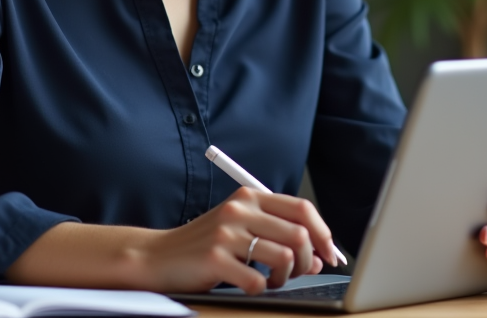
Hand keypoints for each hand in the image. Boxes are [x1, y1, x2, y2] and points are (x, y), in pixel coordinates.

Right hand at [134, 187, 337, 294]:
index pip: (302, 208)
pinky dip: (261, 289)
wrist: (158, 256)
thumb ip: (279, 237)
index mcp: (248, 196)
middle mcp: (239, 209)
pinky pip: (258, 281)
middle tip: (295, 273)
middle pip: (298, 234)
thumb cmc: (204, 245)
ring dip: (285, 277)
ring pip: (284, 257)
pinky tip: (248, 284)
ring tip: (272, 280)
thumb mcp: (242, 231)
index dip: (323, 233)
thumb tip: (319, 257)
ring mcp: (226, 233)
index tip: (329, 254)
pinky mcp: (215, 258)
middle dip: (306, 261)